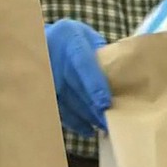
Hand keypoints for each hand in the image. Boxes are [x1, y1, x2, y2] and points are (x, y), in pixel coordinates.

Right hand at [44, 19, 111, 135]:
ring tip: (103, 126)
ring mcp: (47, 72)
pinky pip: (59, 106)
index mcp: (71, 39)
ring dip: (85, 116)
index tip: (105, 103)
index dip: (94, 85)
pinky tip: (87, 129)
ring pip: (67, 99)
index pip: (83, 64)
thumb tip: (124, 78)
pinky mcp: (44, 87)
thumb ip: (102, 54)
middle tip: (110, 121)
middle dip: (92, 106)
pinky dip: (73, 120)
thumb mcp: (89, 38)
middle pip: (75, 86)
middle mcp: (57, 56)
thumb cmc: (74, 38)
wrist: (42, 37)